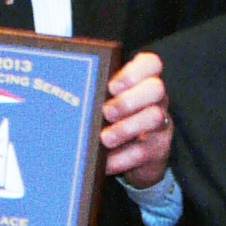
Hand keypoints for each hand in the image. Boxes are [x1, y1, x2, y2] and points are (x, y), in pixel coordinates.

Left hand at [102, 51, 172, 188]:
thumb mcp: (105, 104)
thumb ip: (96, 92)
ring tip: (104, 138)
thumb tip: (64, 88)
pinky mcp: (158, 150)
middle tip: (106, 112)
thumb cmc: (113, 122)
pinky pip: (143, 151)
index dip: (133, 71)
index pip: (151, 63)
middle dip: (128, 100)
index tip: (112, 86)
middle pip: (156, 88)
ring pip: (154, 117)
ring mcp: (160, 124)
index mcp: (143, 82)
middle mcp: (157, 100)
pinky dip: (122, 158)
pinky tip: (106, 162)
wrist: (132, 159)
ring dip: (125, 128)